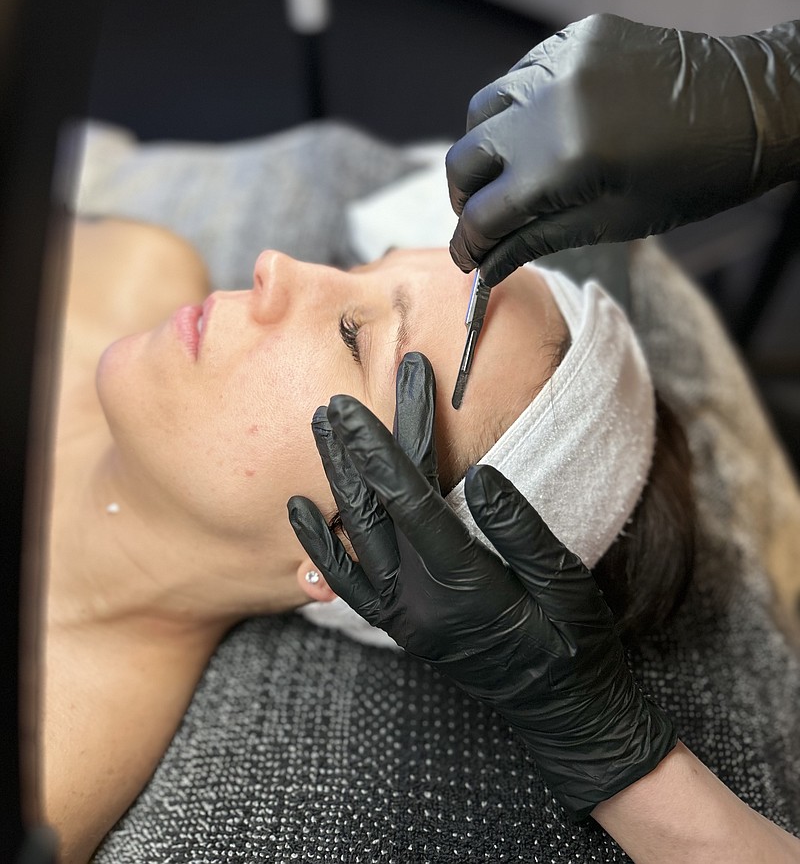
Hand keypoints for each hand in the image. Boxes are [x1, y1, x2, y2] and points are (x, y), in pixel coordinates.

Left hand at [288, 352, 675, 818]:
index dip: (390, 444)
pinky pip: (345, 584)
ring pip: (354, 538)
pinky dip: (319, 544)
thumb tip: (479, 473)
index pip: (413, 500)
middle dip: (353, 451)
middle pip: (375, 512)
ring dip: (336, 480)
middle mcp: (422, 605)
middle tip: (334, 401)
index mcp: (466, 588)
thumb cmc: (575, 646)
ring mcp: (405, 619)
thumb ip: (520, 530)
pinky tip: (299, 508)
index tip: (370, 400)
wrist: (561, 715)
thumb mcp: (567, 585)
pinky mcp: (399, 627)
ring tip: (320, 430)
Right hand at [447, 13, 799, 283]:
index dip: (469, 242)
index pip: (485, 210)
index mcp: (567, 161)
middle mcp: (552, 104)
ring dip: (485, 147)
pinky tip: (539, 128)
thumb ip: (537, 239)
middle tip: (481, 216)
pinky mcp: (574, 37)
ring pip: (482, 109)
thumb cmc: (694, 177)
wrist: (751, 106)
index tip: (467, 257)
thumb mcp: (614, 222)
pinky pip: (519, 74)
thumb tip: (485, 263)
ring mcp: (561, 61)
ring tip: (508, 170)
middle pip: (465, 156)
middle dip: (464, 195)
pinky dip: (517, 108)